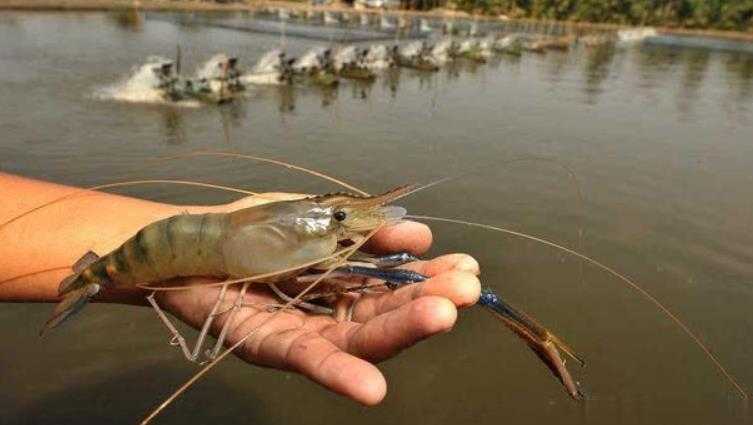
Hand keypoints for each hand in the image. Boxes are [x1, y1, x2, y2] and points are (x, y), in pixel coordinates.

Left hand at [157, 195, 480, 404]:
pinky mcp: (271, 346)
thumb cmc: (250, 227)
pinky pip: (308, 361)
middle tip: (468, 291)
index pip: (396, 285)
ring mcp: (304, 332)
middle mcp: (330, 311)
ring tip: (441, 317)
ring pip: (357, 338)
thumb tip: (420, 234)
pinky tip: (373, 389)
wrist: (186, 239)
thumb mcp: (315, 217)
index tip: (467, 268)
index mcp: (346, 282)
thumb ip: (363, 230)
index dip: (430, 278)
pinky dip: (340, 374)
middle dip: (426, 302)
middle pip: (385, 314)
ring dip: (400, 331)